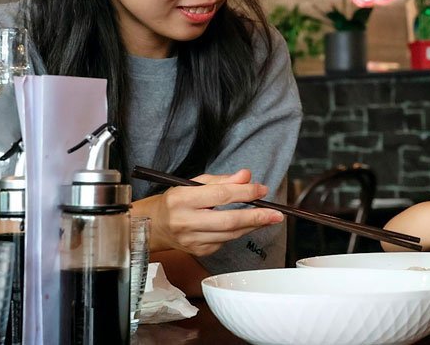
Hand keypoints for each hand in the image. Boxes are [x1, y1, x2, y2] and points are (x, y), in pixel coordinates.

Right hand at [136, 169, 283, 255]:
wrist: (153, 226)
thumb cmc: (176, 201)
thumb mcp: (193, 183)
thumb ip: (222, 180)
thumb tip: (246, 176)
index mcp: (182, 199)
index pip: (220, 196)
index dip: (244, 193)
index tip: (262, 190)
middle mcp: (185, 221)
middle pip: (228, 221)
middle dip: (255, 217)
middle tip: (276, 214)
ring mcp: (192, 240)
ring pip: (229, 234)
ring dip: (251, 225)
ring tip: (267, 218)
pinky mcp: (198, 252)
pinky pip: (225, 242)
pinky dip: (237, 232)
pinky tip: (243, 225)